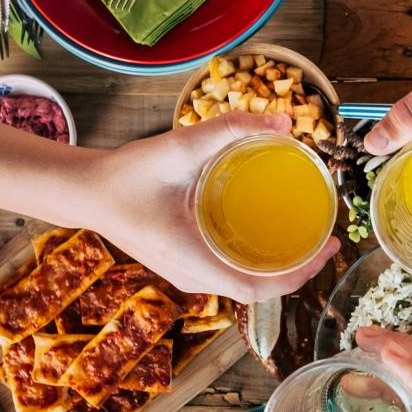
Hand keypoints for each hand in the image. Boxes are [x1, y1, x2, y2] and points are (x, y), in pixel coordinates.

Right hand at [84, 112, 338, 302]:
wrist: (84, 191)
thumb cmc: (125, 175)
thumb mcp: (178, 147)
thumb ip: (229, 130)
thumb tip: (284, 122)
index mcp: (194, 262)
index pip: (257, 288)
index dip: (298, 275)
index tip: (327, 246)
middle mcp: (193, 277)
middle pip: (257, 289)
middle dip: (298, 270)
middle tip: (326, 236)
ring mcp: (187, 274)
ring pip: (244, 283)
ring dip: (278, 268)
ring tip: (305, 236)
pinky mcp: (184, 264)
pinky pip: (230, 273)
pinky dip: (257, 262)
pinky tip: (269, 237)